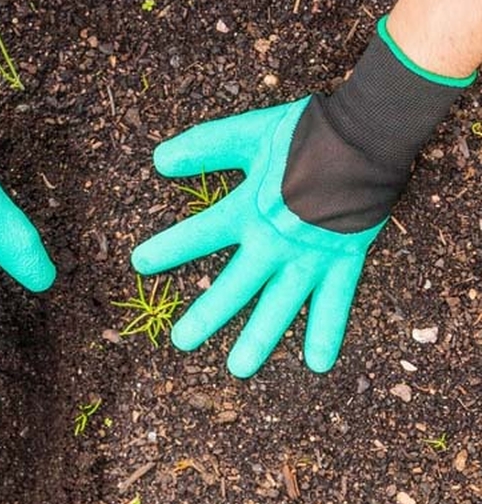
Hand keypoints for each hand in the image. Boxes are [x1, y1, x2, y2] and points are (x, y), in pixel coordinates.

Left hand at [131, 97, 382, 377]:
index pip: (200, 234)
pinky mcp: (342, 261)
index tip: (139, 265)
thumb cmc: (305, 134)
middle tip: (181, 342)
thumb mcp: (247, 134)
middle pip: (234, 286)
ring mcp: (309, 256)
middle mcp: (274, 242)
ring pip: (279, 306)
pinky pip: (334, 303)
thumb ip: (204, 147)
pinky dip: (326, 332)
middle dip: (207, 316)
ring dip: (259, 339)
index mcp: (248, 210)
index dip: (168, 249)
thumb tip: (157, 161)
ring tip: (238, 369)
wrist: (365, 136)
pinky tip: (317, 364)